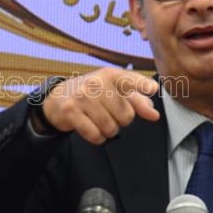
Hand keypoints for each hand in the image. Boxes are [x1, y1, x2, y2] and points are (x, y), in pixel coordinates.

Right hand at [40, 68, 159, 144]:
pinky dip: (97, 138)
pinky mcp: (70, 111)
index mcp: (111, 75)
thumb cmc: (94, 94)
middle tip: (110, 113)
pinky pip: (95, 134)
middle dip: (121, 120)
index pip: (130, 80)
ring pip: (110, 127)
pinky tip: (93, 129)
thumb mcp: (115, 91)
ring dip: (109, 131)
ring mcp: (82, 96)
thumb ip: (137, 101)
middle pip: (126, 115)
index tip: (153, 89)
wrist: (59, 97)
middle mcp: (96, 82)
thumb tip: (154, 114)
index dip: (142, 85)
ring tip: (100, 121)